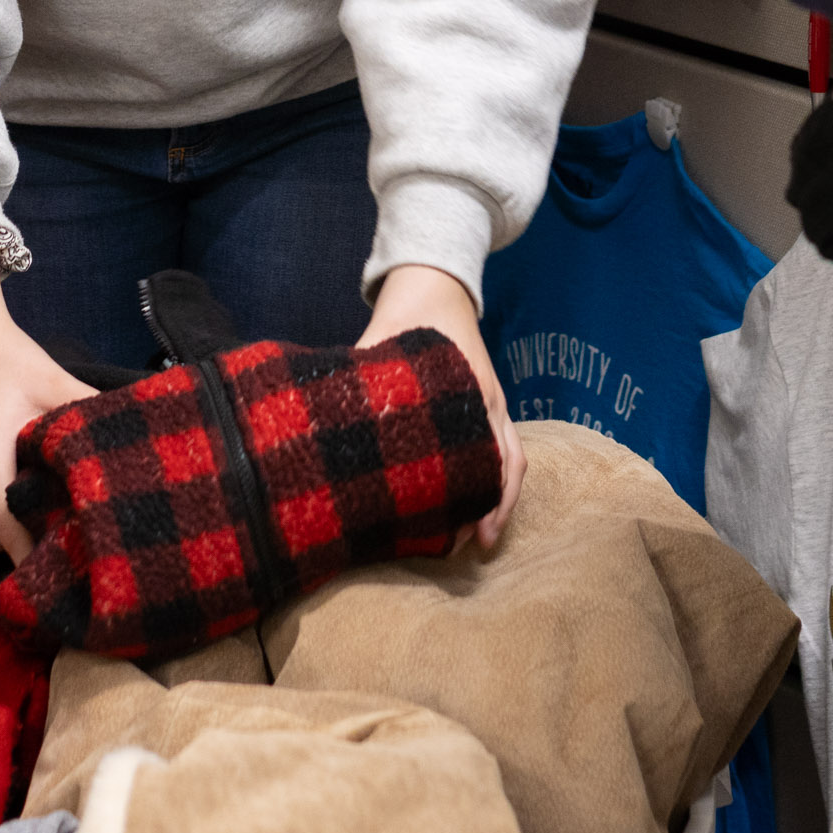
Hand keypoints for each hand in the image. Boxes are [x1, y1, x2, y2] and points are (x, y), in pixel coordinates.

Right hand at [0, 243, 98, 561]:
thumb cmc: (3, 357)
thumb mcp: (55, 383)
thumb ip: (91, 410)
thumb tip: (129, 431)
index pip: (11, 532)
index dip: (40, 552)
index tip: (70, 563)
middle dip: (31, 544)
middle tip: (71, 543)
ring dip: (4, 539)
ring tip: (43, 532)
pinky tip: (3, 526)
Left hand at [368, 261, 519, 550]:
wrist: (433, 284)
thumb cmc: (408, 318)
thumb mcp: (382, 347)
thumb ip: (362, 382)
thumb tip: (324, 417)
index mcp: (471, 392)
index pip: (491, 455)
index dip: (486, 498)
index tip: (471, 535)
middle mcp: (489, 402)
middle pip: (505, 466)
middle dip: (493, 510)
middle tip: (467, 547)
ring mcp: (493, 401)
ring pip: (508, 459)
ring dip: (496, 498)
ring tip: (477, 538)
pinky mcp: (486, 401)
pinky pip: (500, 444)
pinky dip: (493, 475)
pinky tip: (472, 498)